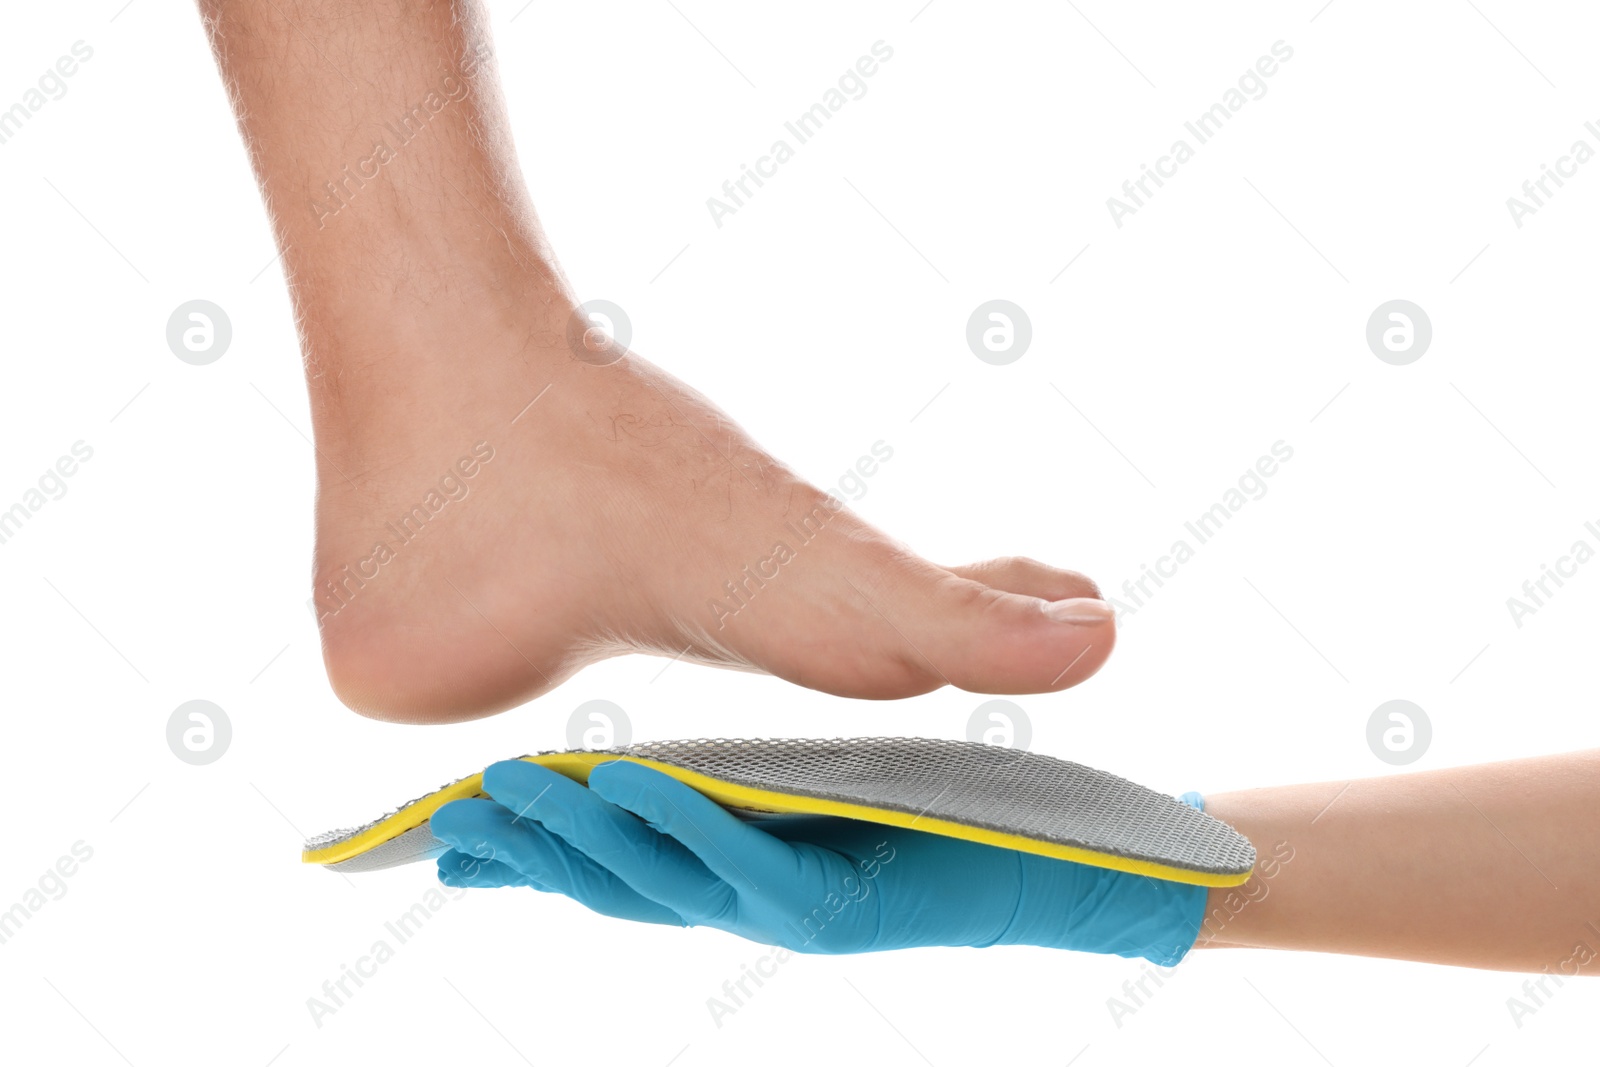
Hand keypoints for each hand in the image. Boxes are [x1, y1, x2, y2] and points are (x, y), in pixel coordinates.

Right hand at [429, 760, 1205, 964]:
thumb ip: (754, 737)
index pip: (602, 854)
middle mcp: (747, 893)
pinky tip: (625, 782)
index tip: (436, 813)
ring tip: (496, 795)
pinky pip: (748, 863)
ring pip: (658, 880)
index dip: (518, 841)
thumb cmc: (959, 802)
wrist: (1086, 858)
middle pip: (604, 879)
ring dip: (572, 841)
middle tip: (428, 814)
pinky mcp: (853, 902)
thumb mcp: (835, 757)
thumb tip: (677, 651)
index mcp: (736, 857)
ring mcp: (794, 904)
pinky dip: (682, 830)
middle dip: (514, 850)